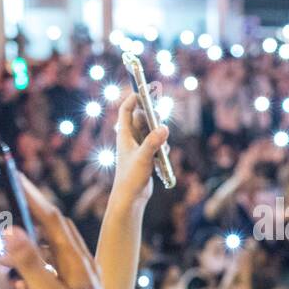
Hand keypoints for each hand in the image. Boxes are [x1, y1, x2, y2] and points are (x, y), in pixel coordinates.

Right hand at [0, 174, 120, 288]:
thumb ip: (29, 264)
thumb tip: (11, 231)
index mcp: (76, 259)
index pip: (50, 217)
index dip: (32, 196)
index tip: (15, 177)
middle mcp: (83, 264)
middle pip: (56, 229)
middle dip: (31, 217)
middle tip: (11, 205)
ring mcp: (85, 279)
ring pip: (56, 252)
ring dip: (32, 248)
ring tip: (6, 256)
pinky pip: (57, 273)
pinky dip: (39, 270)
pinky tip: (26, 285)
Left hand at [110, 92, 169, 206]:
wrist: (130, 196)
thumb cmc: (131, 176)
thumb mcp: (143, 157)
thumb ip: (154, 142)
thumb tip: (164, 128)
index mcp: (124, 135)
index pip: (126, 110)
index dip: (132, 99)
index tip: (143, 91)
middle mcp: (130, 139)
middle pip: (141, 119)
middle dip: (151, 116)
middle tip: (160, 115)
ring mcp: (139, 147)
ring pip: (151, 131)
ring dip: (159, 134)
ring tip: (162, 142)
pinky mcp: (146, 156)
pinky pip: (156, 144)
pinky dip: (161, 146)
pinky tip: (163, 156)